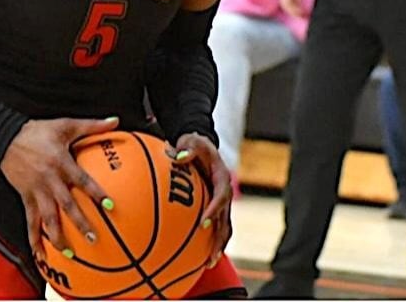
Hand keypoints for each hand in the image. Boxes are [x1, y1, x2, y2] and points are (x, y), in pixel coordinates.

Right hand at [0, 115, 117, 261]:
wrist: (5, 136)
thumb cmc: (37, 131)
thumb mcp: (65, 125)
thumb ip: (91, 125)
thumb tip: (115, 120)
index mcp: (61, 163)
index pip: (81, 180)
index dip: (95, 192)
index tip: (109, 205)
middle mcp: (49, 179)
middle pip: (67, 205)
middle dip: (80, 222)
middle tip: (94, 239)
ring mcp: (36, 190)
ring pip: (48, 217)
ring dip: (58, 236)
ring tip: (69, 253)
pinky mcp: (25, 196)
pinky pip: (30, 220)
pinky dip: (34, 238)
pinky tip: (40, 254)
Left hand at [168, 134, 232, 268]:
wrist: (200, 147)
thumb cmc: (194, 144)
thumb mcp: (191, 141)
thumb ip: (187, 149)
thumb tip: (178, 156)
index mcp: (221, 178)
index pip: (221, 196)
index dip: (214, 210)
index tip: (204, 223)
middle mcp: (225, 193)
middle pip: (226, 219)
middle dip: (219, 238)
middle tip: (211, 254)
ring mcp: (221, 203)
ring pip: (224, 228)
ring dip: (219, 246)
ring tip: (209, 263)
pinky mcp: (215, 208)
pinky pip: (216, 227)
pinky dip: (211, 241)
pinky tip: (201, 257)